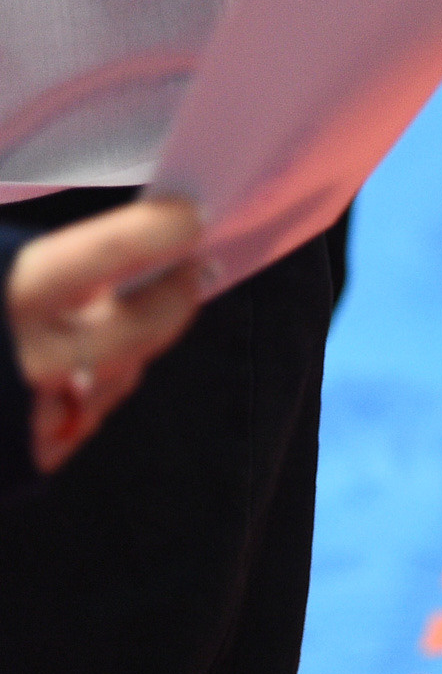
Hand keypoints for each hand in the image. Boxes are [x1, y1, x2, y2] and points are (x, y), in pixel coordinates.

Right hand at [8, 198, 203, 473]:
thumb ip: (20, 262)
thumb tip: (98, 253)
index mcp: (15, 296)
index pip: (119, 247)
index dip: (162, 227)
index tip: (184, 214)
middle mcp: (36, 359)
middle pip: (148, 322)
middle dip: (177, 290)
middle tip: (192, 264)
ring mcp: (36, 415)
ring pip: (125, 371)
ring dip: (138, 339)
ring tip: (141, 305)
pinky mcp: (30, 459)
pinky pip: (89, 412)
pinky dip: (97, 383)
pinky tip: (90, 361)